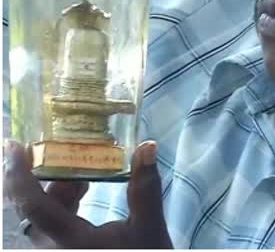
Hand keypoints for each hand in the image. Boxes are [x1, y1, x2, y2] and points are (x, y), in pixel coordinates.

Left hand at [4, 140, 171, 248]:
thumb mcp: (149, 226)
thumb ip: (145, 187)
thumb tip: (148, 146)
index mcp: (71, 241)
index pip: (32, 204)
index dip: (18, 174)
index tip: (13, 145)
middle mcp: (53, 250)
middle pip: (32, 206)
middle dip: (44, 174)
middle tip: (59, 148)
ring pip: (40, 215)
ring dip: (57, 188)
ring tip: (84, 170)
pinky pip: (49, 224)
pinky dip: (62, 203)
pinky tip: (83, 189)